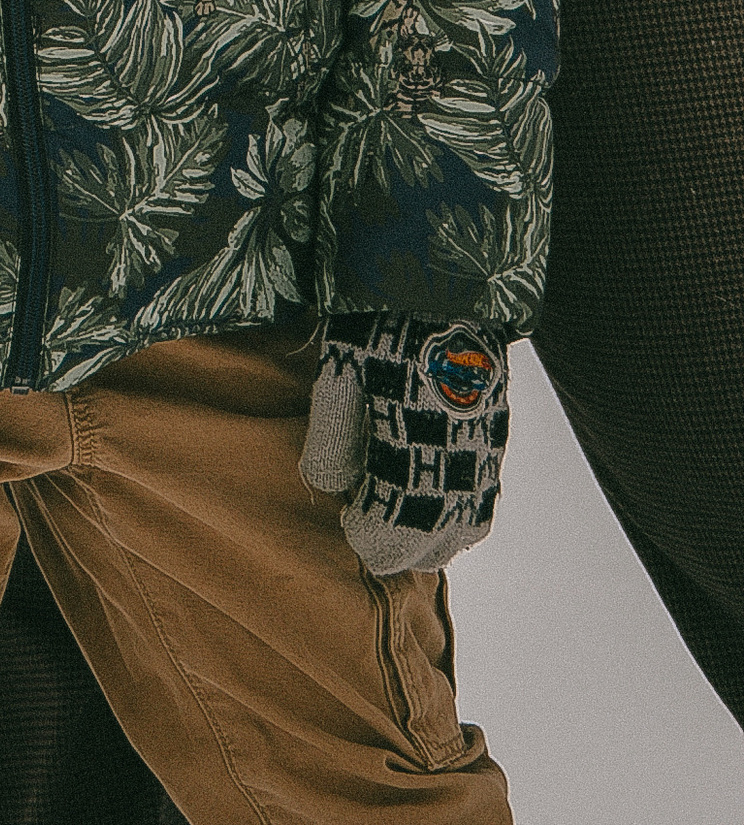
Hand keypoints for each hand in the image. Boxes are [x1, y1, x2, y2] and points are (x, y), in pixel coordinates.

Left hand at [299, 313, 508, 574]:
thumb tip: (329, 487)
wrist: (445, 276)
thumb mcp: (342, 369)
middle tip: (368, 531)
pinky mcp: (496, 433)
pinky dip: (459, 515)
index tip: (348, 525)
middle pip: (434, 541)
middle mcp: (457, 463)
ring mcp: (483, 451)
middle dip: (399, 548)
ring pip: (465, 527)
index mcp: (415, 451)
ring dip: (432, 538)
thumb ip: (333, 434)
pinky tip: (435, 502)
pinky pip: (483, 499)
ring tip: (398, 522)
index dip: (368, 538)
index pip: (395, 531)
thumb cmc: (382, 322)